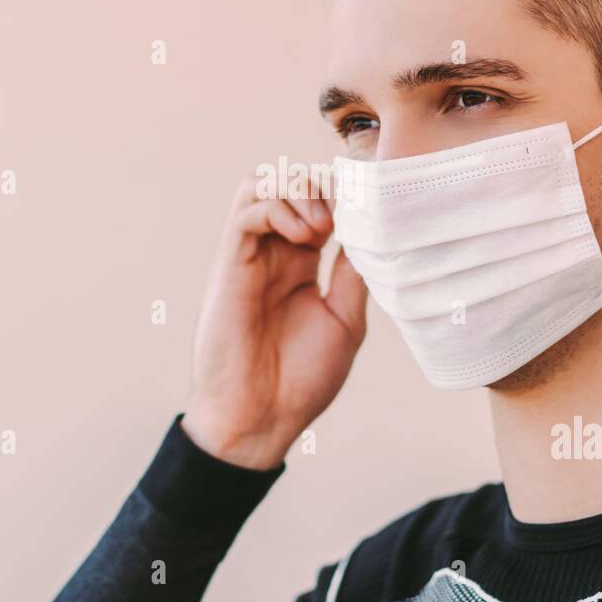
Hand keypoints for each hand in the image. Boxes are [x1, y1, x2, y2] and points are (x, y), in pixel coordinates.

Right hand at [182, 174, 367, 469]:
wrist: (261, 417)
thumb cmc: (301, 379)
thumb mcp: (345, 320)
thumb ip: (353, 274)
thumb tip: (371, 234)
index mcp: (302, 265)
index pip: (318, 203)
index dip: (342, 196)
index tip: (368, 212)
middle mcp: (275, 254)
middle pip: (290, 183)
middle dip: (321, 187)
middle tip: (342, 220)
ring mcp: (250, 256)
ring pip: (262, 184)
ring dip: (297, 190)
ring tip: (321, 227)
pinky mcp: (229, 264)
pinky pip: (245, 211)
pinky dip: (276, 207)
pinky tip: (302, 236)